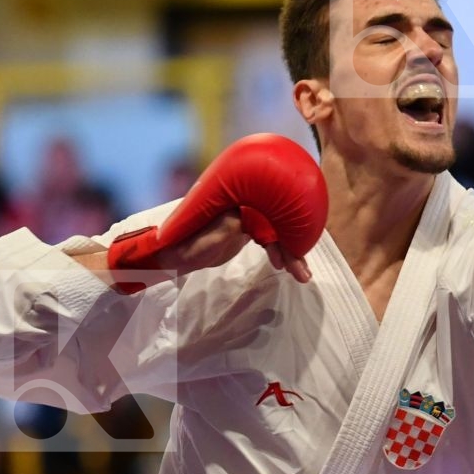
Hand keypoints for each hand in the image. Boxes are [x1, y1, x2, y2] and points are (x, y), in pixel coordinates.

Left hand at [81, 212, 311, 284]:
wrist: (171, 254)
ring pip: (277, 231)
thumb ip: (226, 228)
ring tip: (303, 276)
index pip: (268, 207)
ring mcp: (246, 215)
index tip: (294, 243)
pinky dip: (280, 253)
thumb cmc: (182, 244)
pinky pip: (270, 239)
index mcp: (234, 198)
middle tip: (302, 269)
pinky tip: (286, 268)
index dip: (283, 225)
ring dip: (290, 252)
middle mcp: (243, 201)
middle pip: (277, 220)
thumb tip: (245, 223)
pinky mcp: (246, 229)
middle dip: (293, 244)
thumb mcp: (203, 239)